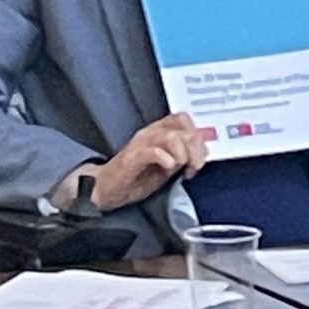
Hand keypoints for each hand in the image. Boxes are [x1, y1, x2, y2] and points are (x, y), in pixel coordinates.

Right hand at [91, 112, 207, 210]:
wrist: (106, 190)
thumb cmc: (135, 178)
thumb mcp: (166, 166)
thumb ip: (182, 156)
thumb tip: (203, 151)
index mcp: (158, 131)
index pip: (183, 119)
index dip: (197, 135)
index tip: (201, 157)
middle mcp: (150, 133)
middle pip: (181, 125)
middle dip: (195, 146)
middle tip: (194, 165)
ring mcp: (140, 144)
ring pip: (170, 136)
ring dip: (182, 153)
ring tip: (182, 168)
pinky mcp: (131, 158)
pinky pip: (152, 151)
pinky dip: (166, 158)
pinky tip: (168, 167)